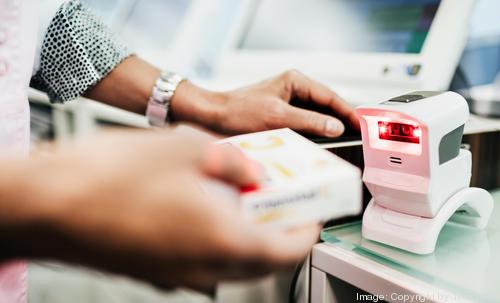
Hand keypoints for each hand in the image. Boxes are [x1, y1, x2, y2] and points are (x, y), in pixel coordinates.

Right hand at [0, 127, 319, 291]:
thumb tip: (253, 173)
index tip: (313, 220)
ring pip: (228, 263)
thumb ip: (234, 163)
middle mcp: (204, 270)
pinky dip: (212, 240)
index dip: (306, 235)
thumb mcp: (190, 147)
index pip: (287, 252)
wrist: (49, 205)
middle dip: (277, 235)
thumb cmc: (113, 178)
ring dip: (244, 237)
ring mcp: (176, 276)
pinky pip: (198, 261)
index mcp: (224, 242)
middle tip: (280, 207)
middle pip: (259, 261)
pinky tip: (200, 209)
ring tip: (240, 203)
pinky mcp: (153, 272)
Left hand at [171, 70, 359, 136]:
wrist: (212, 118)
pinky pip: (303, 127)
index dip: (348, 113)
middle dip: (340, 123)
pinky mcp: (281, 117)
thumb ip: (309, 122)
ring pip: (315, 119)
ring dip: (326, 132)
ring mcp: (287, 103)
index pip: (330, 97)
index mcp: (295, 81)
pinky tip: (318, 148)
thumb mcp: (276, 117)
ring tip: (343, 145)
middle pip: (325, 108)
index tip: (362, 126)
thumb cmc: (237, 112)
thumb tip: (336, 127)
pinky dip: (312, 137)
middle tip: (357, 138)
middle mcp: (293, 90)